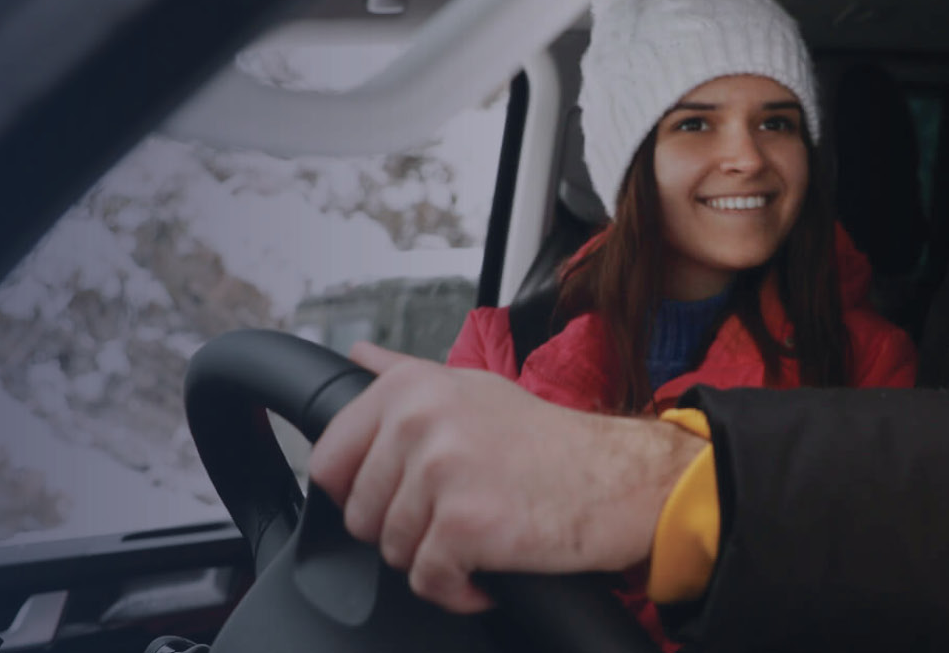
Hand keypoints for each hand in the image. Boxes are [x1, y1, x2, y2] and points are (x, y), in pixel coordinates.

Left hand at [311, 342, 707, 612]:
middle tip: (458, 514)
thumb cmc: (550, 442)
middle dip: (405, 530)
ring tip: (481, 535)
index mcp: (410, 389)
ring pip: (393, 552)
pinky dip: (459, 590)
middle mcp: (419, 422)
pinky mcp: (465, 525)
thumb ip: (404, 374)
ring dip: (436, 559)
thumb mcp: (472, 388)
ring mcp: (442, 473)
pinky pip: (428, 582)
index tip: (405, 496)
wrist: (620, 479)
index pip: (328, 462)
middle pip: (360, 516)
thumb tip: (359, 357)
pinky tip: (490, 569)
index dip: (363, 493)